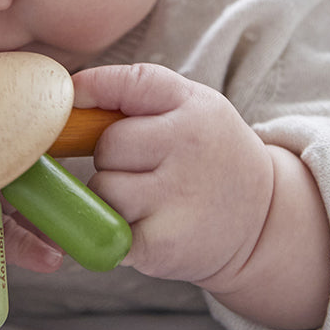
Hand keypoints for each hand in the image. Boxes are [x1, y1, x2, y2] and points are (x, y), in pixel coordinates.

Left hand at [72, 63, 274, 293]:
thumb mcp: (191, 106)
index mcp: (194, 107)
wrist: (264, 222)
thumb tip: (65, 94)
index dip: (91, 89)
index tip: (74, 101)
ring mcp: (176, 199)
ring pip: (102, 190)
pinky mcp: (160, 245)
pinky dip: (112, 230)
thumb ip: (134, 91)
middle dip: (111, 157)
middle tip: (143, 167)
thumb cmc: (209, 154)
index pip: (128, 84)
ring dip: (110, 197)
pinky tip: (145, 225)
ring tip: (148, 198)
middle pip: (107, 146)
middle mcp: (187, 147)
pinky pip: (104, 230)